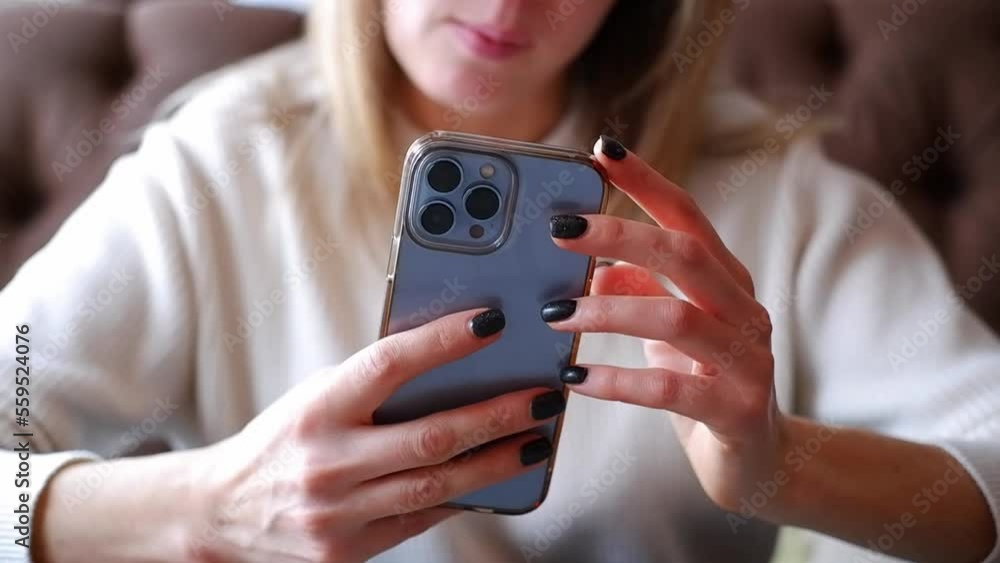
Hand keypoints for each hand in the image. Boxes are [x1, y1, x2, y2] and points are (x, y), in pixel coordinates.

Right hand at [193, 308, 562, 562]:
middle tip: (541, 397)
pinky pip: (421, 520)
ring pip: (437, 485)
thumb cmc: (281, 441)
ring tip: (534, 442)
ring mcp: (338, 514)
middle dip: (497, 416)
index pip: (388, 365)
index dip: (443, 342)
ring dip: (496, 463)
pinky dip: (460, 496)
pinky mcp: (348, 551)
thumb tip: (451, 362)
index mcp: (317, 409)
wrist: (221, 511)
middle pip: (431, 437)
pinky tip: (491, 480)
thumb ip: (373, 385)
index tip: (490, 324)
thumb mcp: (316, 397)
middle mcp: (327, 462)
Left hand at [542, 136, 783, 512]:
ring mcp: (748, 360)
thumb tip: (591, 270)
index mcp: (727, 281)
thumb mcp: (666, 332)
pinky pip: (671, 391)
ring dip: (609, 312)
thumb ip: (638, 292)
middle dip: (619, 234)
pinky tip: (574, 377)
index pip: (688, 216)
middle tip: (558, 231)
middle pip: (686, 254)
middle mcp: (744, 310)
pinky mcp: (736, 410)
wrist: (753, 460)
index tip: (602, 151)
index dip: (647, 181)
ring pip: (678, 318)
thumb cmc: (701, 384)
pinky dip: (617, 381)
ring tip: (554, 315)